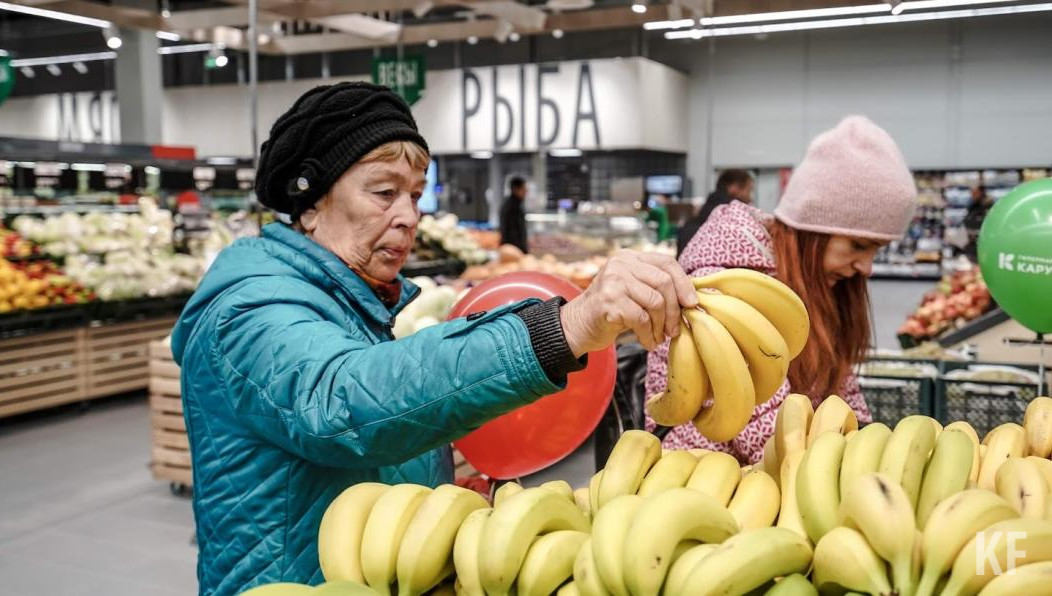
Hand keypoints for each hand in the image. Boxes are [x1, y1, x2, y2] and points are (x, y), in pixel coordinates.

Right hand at [560, 251, 697, 355]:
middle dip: (674, 310)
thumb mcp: (633, 290)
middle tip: (674, 329)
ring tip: (659, 337)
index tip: (692, 303)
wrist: (578, 325)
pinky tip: (647, 342)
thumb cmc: (611, 310)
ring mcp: (613, 281)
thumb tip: (691, 298)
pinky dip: (649, 335)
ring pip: (655, 302)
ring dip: (661, 326)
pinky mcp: (609, 301)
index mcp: (630, 258)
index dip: (684, 283)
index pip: (666, 262)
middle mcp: (621, 264)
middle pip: (664, 282)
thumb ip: (655, 286)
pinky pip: (641, 319)